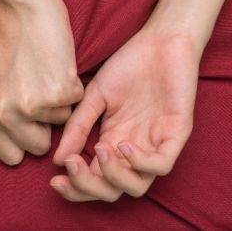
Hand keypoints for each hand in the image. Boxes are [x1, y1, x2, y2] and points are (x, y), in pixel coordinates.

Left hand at [0, 0, 84, 165]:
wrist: (25, 10)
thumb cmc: (5, 45)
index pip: (10, 156)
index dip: (22, 138)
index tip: (26, 119)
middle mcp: (6, 114)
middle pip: (39, 147)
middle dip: (44, 125)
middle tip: (39, 93)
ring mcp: (33, 104)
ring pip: (60, 124)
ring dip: (58, 103)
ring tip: (46, 74)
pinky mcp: (59, 92)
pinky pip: (75, 104)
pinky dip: (72, 87)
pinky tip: (58, 66)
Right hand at [49, 22, 199, 200]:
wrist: (160, 39)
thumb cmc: (129, 64)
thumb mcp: (95, 96)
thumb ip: (78, 127)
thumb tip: (58, 159)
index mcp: (114, 143)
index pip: (95, 180)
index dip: (75, 187)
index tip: (54, 180)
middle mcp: (134, 150)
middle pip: (113, 191)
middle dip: (89, 187)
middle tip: (73, 165)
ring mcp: (156, 144)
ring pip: (138, 186)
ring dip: (114, 177)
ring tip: (99, 150)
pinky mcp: (177, 134)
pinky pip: (162, 165)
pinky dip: (140, 163)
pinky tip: (122, 145)